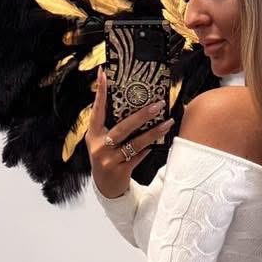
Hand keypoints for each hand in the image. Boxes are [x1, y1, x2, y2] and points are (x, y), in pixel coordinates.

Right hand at [85, 66, 173, 198]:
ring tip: (168, 123)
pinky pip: (138, 157)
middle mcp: (99, 146)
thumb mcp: (102, 141)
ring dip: (153, 133)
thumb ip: (110, 125)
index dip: (100, 92)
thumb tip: (132, 104)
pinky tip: (158, 143)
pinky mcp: (120, 171)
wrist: (105, 187)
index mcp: (93, 134)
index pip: (97, 110)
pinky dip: (148, 149)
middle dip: (141, 116)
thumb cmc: (106, 158)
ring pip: (135, 143)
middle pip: (122, 128)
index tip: (104, 74)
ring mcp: (109, 159)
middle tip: (158, 104)